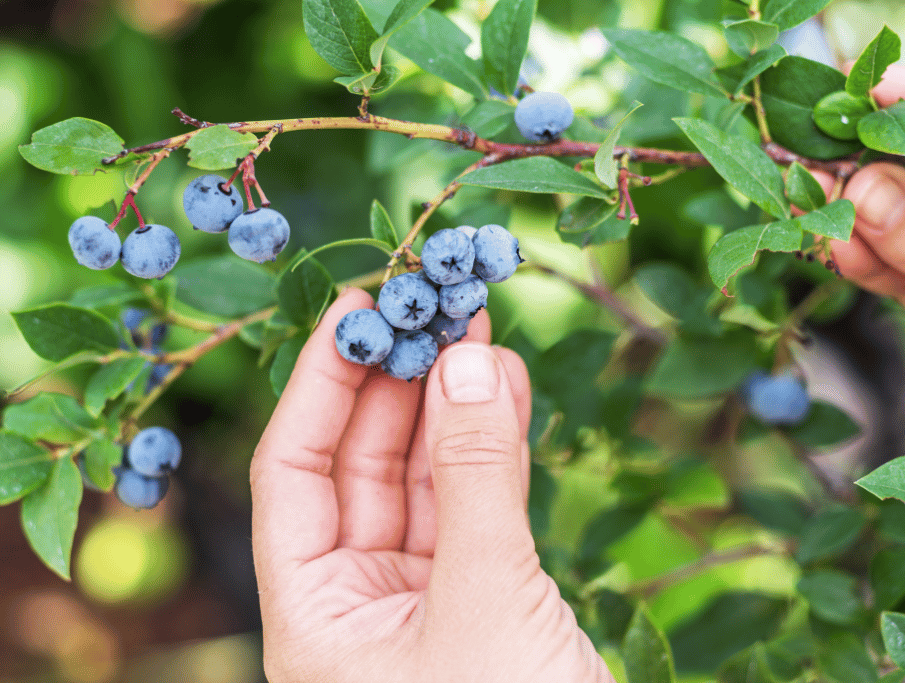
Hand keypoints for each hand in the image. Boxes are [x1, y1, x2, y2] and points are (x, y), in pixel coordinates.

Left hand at [250, 288, 612, 681]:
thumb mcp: (487, 603)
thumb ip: (477, 479)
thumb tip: (467, 359)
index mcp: (313, 618)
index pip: (291, 472)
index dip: (320, 382)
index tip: (359, 307)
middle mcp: (355, 605)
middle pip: (359, 463)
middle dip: (397, 379)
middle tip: (433, 300)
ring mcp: (421, 602)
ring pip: (424, 479)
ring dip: (450, 403)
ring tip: (476, 325)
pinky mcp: (483, 602)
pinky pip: (476, 507)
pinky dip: (493, 448)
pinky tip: (507, 388)